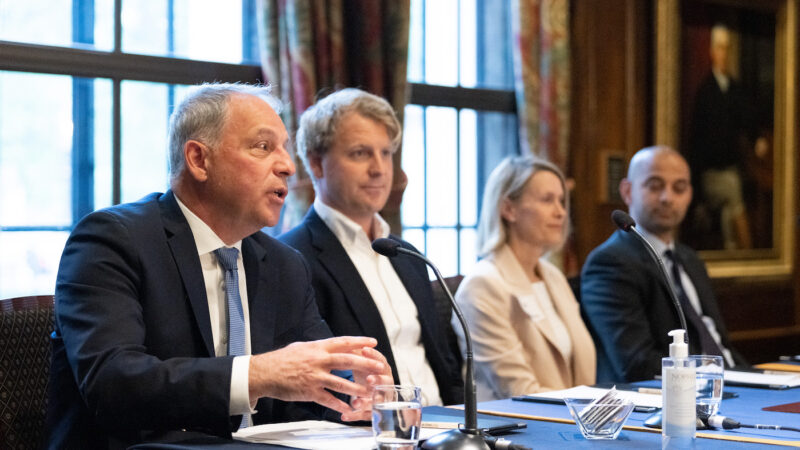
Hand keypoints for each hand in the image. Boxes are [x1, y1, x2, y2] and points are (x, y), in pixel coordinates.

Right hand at [248, 336, 385, 416]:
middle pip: (348, 360)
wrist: (265, 373)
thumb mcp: (301, 347)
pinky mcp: (310, 392)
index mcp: (318, 347)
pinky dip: (339, 404)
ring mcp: (315, 377)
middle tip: (380, 366)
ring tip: (370, 391)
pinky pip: (328, 399)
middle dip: (366, 363)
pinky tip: (348, 408)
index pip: (344, 342)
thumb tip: (329, 345)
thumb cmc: (282, 360)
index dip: (360, 341)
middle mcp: (319, 360)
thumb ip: (317, 347)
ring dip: (358, 388)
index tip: (373, 342)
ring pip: (341, 382)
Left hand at [346, 346, 394, 420]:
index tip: (364, 350)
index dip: (374, 355)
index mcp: (383, 369)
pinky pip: (366, 415)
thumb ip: (357, 354)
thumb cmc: (366, 372)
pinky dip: (355, 415)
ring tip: (355, 402)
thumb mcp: (362, 362)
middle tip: (369, 379)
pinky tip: (345, 415)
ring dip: (367, 402)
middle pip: (386, 383)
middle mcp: (386, 384)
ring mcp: (382, 399)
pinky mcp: (374, 411)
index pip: (381, 361)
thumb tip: (347, 342)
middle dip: (378, 381)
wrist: (373, 391)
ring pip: (377, 401)